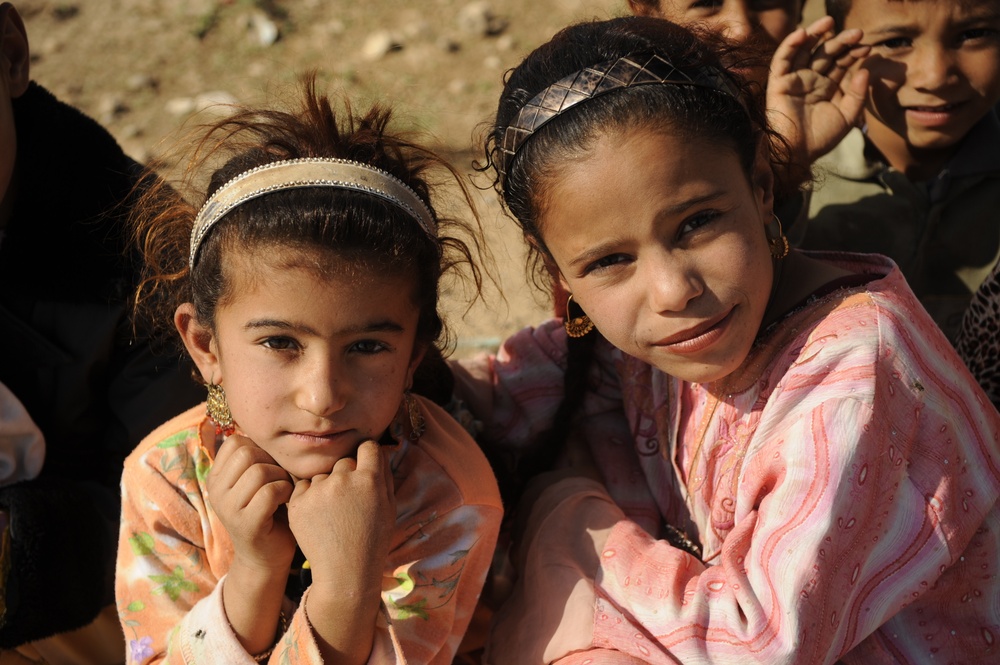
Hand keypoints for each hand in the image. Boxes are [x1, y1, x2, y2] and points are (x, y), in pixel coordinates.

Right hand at [206, 433, 295, 573]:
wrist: (267, 558)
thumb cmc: (271, 512)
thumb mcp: (259, 482)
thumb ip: (258, 458)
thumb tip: (273, 426)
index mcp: (217, 478)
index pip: (236, 441)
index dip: (261, 449)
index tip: (272, 466)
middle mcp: (216, 491)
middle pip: (248, 453)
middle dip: (273, 462)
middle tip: (282, 479)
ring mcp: (228, 509)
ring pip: (260, 471)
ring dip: (282, 478)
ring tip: (285, 491)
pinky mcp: (245, 524)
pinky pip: (270, 492)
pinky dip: (286, 492)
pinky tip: (288, 501)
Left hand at [287, 440, 395, 595]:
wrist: (345, 571)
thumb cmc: (372, 541)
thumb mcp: (389, 508)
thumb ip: (384, 476)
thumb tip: (378, 451)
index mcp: (369, 480)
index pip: (367, 447)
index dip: (366, 455)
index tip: (364, 467)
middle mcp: (343, 479)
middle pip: (344, 461)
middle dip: (347, 476)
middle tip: (349, 502)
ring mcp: (318, 491)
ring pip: (323, 475)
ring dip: (327, 487)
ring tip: (332, 514)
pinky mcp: (298, 502)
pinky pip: (303, 487)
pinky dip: (309, 497)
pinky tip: (318, 517)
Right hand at [767, 15, 870, 164]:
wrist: (796, 153)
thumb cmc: (820, 139)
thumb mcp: (847, 116)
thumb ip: (857, 94)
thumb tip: (865, 70)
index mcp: (825, 87)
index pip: (840, 63)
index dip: (853, 53)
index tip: (867, 47)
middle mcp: (810, 80)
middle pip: (825, 53)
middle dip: (840, 41)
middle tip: (857, 33)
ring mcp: (794, 80)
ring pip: (804, 51)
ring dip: (815, 34)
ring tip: (830, 22)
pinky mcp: (778, 83)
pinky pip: (782, 60)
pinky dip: (790, 45)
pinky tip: (803, 33)